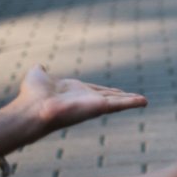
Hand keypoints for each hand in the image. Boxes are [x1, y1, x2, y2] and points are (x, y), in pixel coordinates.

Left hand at [11, 64, 147, 137]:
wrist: (33, 110)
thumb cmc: (32, 96)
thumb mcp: (37, 76)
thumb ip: (40, 72)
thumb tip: (38, 66)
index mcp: (75, 91)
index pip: (95, 91)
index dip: (107, 91)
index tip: (117, 91)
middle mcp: (86, 99)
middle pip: (109, 97)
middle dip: (122, 97)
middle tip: (136, 98)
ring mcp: (93, 104)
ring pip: (117, 101)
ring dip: (131, 101)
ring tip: (145, 101)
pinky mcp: (99, 107)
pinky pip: (120, 104)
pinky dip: (133, 102)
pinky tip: (144, 101)